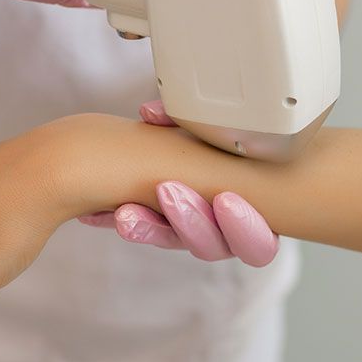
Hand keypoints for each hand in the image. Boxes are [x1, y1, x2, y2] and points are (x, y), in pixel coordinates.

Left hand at [78, 101, 278, 266]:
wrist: (189, 145)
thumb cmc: (230, 138)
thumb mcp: (221, 131)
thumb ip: (198, 125)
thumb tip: (152, 114)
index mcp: (257, 218)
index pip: (259, 245)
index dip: (245, 227)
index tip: (225, 199)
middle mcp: (226, 235)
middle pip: (214, 248)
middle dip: (190, 220)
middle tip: (168, 191)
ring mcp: (193, 234)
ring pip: (175, 243)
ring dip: (151, 226)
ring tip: (126, 212)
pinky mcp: (161, 229)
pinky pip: (145, 231)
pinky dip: (127, 220)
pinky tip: (101, 213)